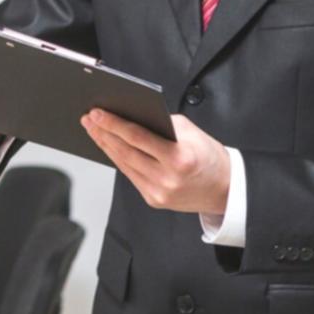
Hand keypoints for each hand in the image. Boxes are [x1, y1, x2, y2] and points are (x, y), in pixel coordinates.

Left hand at [80, 109, 230, 215]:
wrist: (225, 189)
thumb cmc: (209, 156)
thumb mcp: (191, 132)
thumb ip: (162, 123)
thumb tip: (131, 115)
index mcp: (179, 158)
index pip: (137, 137)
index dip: (113, 124)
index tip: (97, 113)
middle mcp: (167, 179)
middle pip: (125, 152)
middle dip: (103, 133)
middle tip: (88, 118)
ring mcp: (159, 192)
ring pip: (123, 164)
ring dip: (105, 145)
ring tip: (93, 130)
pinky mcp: (153, 200)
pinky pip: (130, 175)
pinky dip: (118, 159)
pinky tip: (108, 147)